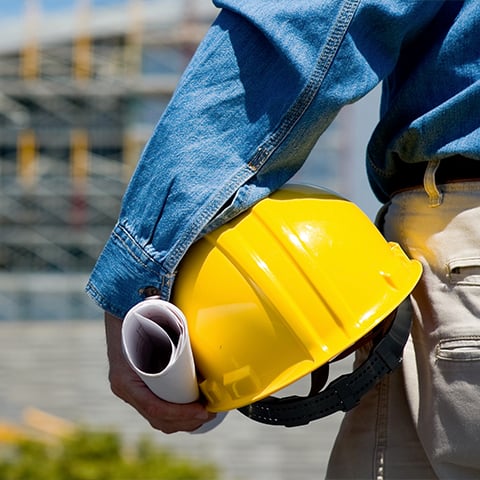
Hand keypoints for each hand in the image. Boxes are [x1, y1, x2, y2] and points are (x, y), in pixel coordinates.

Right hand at [104, 311, 215, 432]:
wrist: (121, 314)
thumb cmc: (139, 319)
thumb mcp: (152, 324)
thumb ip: (170, 326)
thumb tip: (195, 327)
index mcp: (125, 379)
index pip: (153, 406)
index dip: (179, 413)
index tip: (202, 410)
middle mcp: (125, 390)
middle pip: (157, 418)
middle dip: (186, 421)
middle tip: (210, 412)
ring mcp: (130, 392)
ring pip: (157, 419)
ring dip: (182, 422)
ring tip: (205, 413)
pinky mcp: (138, 390)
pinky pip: (155, 411)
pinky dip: (174, 416)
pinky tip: (191, 413)